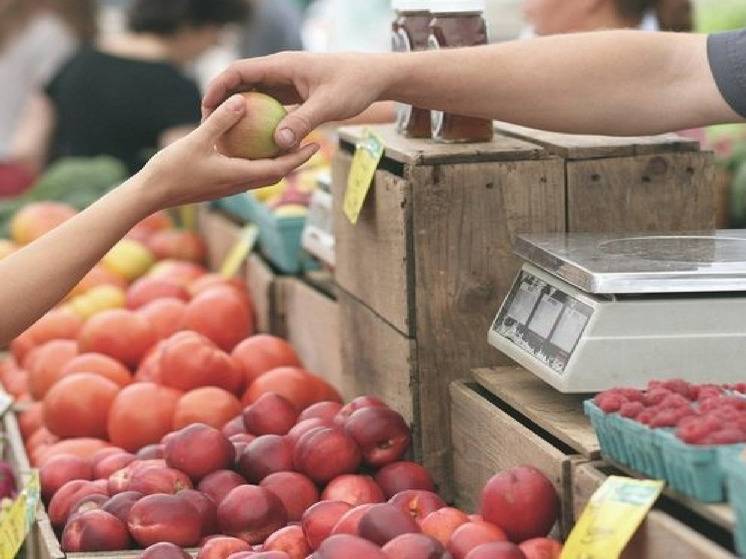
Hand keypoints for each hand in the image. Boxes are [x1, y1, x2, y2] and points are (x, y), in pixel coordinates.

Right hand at [140, 94, 318, 210]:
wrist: (151, 194)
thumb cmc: (172, 169)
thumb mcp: (197, 140)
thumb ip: (221, 120)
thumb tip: (242, 100)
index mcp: (239, 176)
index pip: (279, 168)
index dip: (300, 158)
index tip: (316, 145)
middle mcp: (239, 184)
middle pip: (276, 173)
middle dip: (295, 160)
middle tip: (310, 141)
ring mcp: (229, 186)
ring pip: (262, 174)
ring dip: (277, 161)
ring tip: (287, 141)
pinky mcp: (220, 184)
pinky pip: (246, 171)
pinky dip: (257, 160)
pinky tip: (253, 144)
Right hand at [202, 51, 392, 149]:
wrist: (373, 77)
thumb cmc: (354, 85)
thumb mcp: (328, 104)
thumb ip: (303, 122)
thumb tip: (279, 143)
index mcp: (282, 65)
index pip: (239, 71)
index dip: (218, 86)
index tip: (205, 107)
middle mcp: (280, 71)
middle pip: (241, 84)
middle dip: (221, 102)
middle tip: (207, 126)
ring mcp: (286, 83)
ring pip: (253, 96)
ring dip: (238, 114)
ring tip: (224, 137)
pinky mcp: (293, 95)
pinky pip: (269, 107)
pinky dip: (258, 121)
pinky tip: (253, 143)